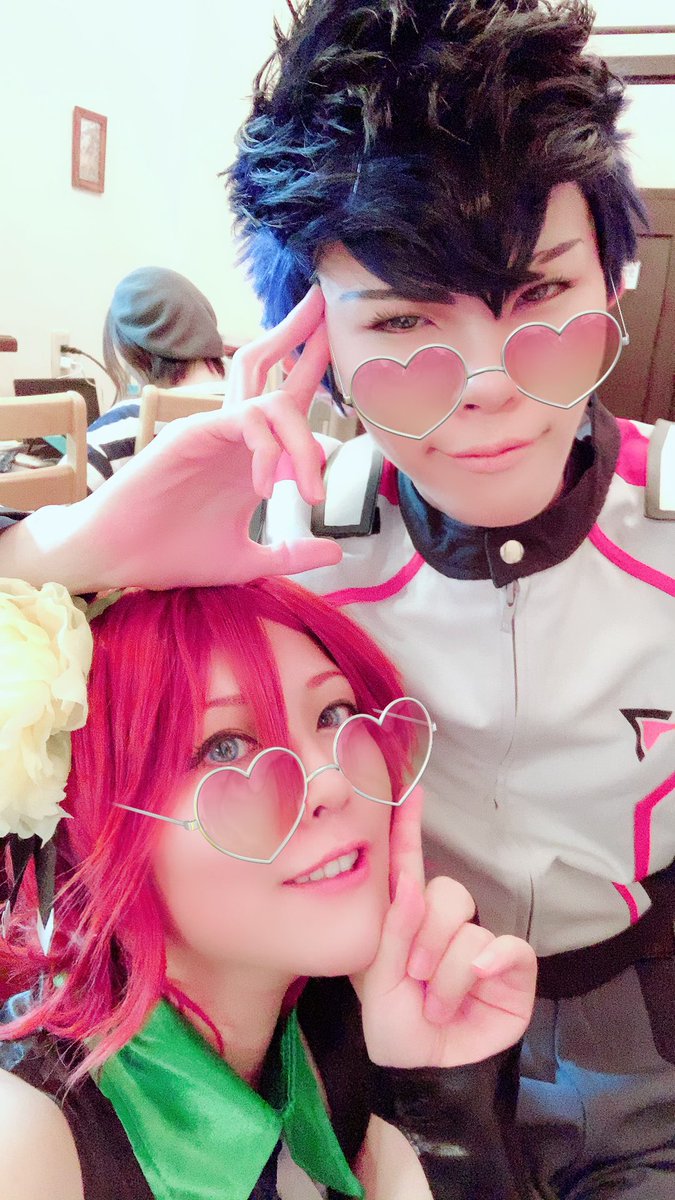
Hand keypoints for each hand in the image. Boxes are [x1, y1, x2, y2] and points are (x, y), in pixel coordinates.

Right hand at [10, 288, 340, 592]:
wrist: (119, 559)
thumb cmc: (173, 554)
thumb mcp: (248, 560)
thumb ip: (291, 554)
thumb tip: (335, 551)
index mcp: (249, 456)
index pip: (286, 402)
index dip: (312, 369)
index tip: (339, 342)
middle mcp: (234, 436)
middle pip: (268, 367)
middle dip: (301, 334)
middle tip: (326, 303)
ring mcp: (213, 431)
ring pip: (270, 401)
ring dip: (302, 441)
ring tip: (309, 491)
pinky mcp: (190, 434)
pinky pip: (243, 421)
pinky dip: (265, 450)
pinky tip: (264, 490)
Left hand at [355, 788, 536, 1068]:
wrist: (425, 1072)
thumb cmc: (395, 1026)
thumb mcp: (377, 979)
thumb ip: (392, 928)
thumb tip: (410, 883)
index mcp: (405, 921)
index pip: (409, 867)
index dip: (409, 829)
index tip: (411, 792)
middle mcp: (443, 926)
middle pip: (445, 893)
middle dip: (425, 937)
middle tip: (413, 976)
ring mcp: (480, 945)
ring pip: (470, 928)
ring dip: (447, 971)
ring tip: (435, 1005)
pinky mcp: (512, 968)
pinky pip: (508, 948)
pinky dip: (489, 964)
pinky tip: (477, 982)